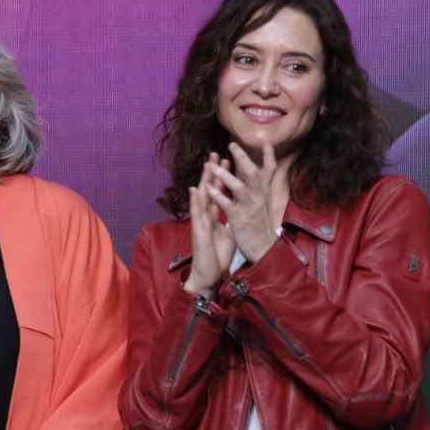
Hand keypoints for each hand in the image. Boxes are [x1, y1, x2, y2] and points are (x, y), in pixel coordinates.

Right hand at [184, 153, 235, 296]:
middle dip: (214, 172)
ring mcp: (201, 223)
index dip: (223, 177)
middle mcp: (206, 217)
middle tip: (216, 153)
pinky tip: (195, 189)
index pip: (219, 193)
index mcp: (213, 216)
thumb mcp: (227, 234)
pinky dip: (196, 202)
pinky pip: (198, 216)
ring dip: (205, 180)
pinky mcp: (199, 233)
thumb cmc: (216, 256)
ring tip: (207, 164)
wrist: (208, 275)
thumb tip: (234, 211)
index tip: (229, 161)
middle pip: (210, 190)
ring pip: (202, 198)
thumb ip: (228, 221)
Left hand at [205, 141, 284, 261]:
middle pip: (253, 173)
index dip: (268, 153)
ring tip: (213, 166)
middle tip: (231, 144)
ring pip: (240, 187)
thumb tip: (249, 171)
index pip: (269, 169)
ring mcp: (249, 209)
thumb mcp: (261, 204)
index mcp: (263, 194)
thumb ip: (255, 188)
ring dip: (226, 175)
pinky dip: (218, 196)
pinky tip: (208, 188)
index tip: (263, 138)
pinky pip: (228, 206)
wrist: (264, 250)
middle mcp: (259, 198)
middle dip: (243, 157)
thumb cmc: (260, 227)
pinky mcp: (240, 220)